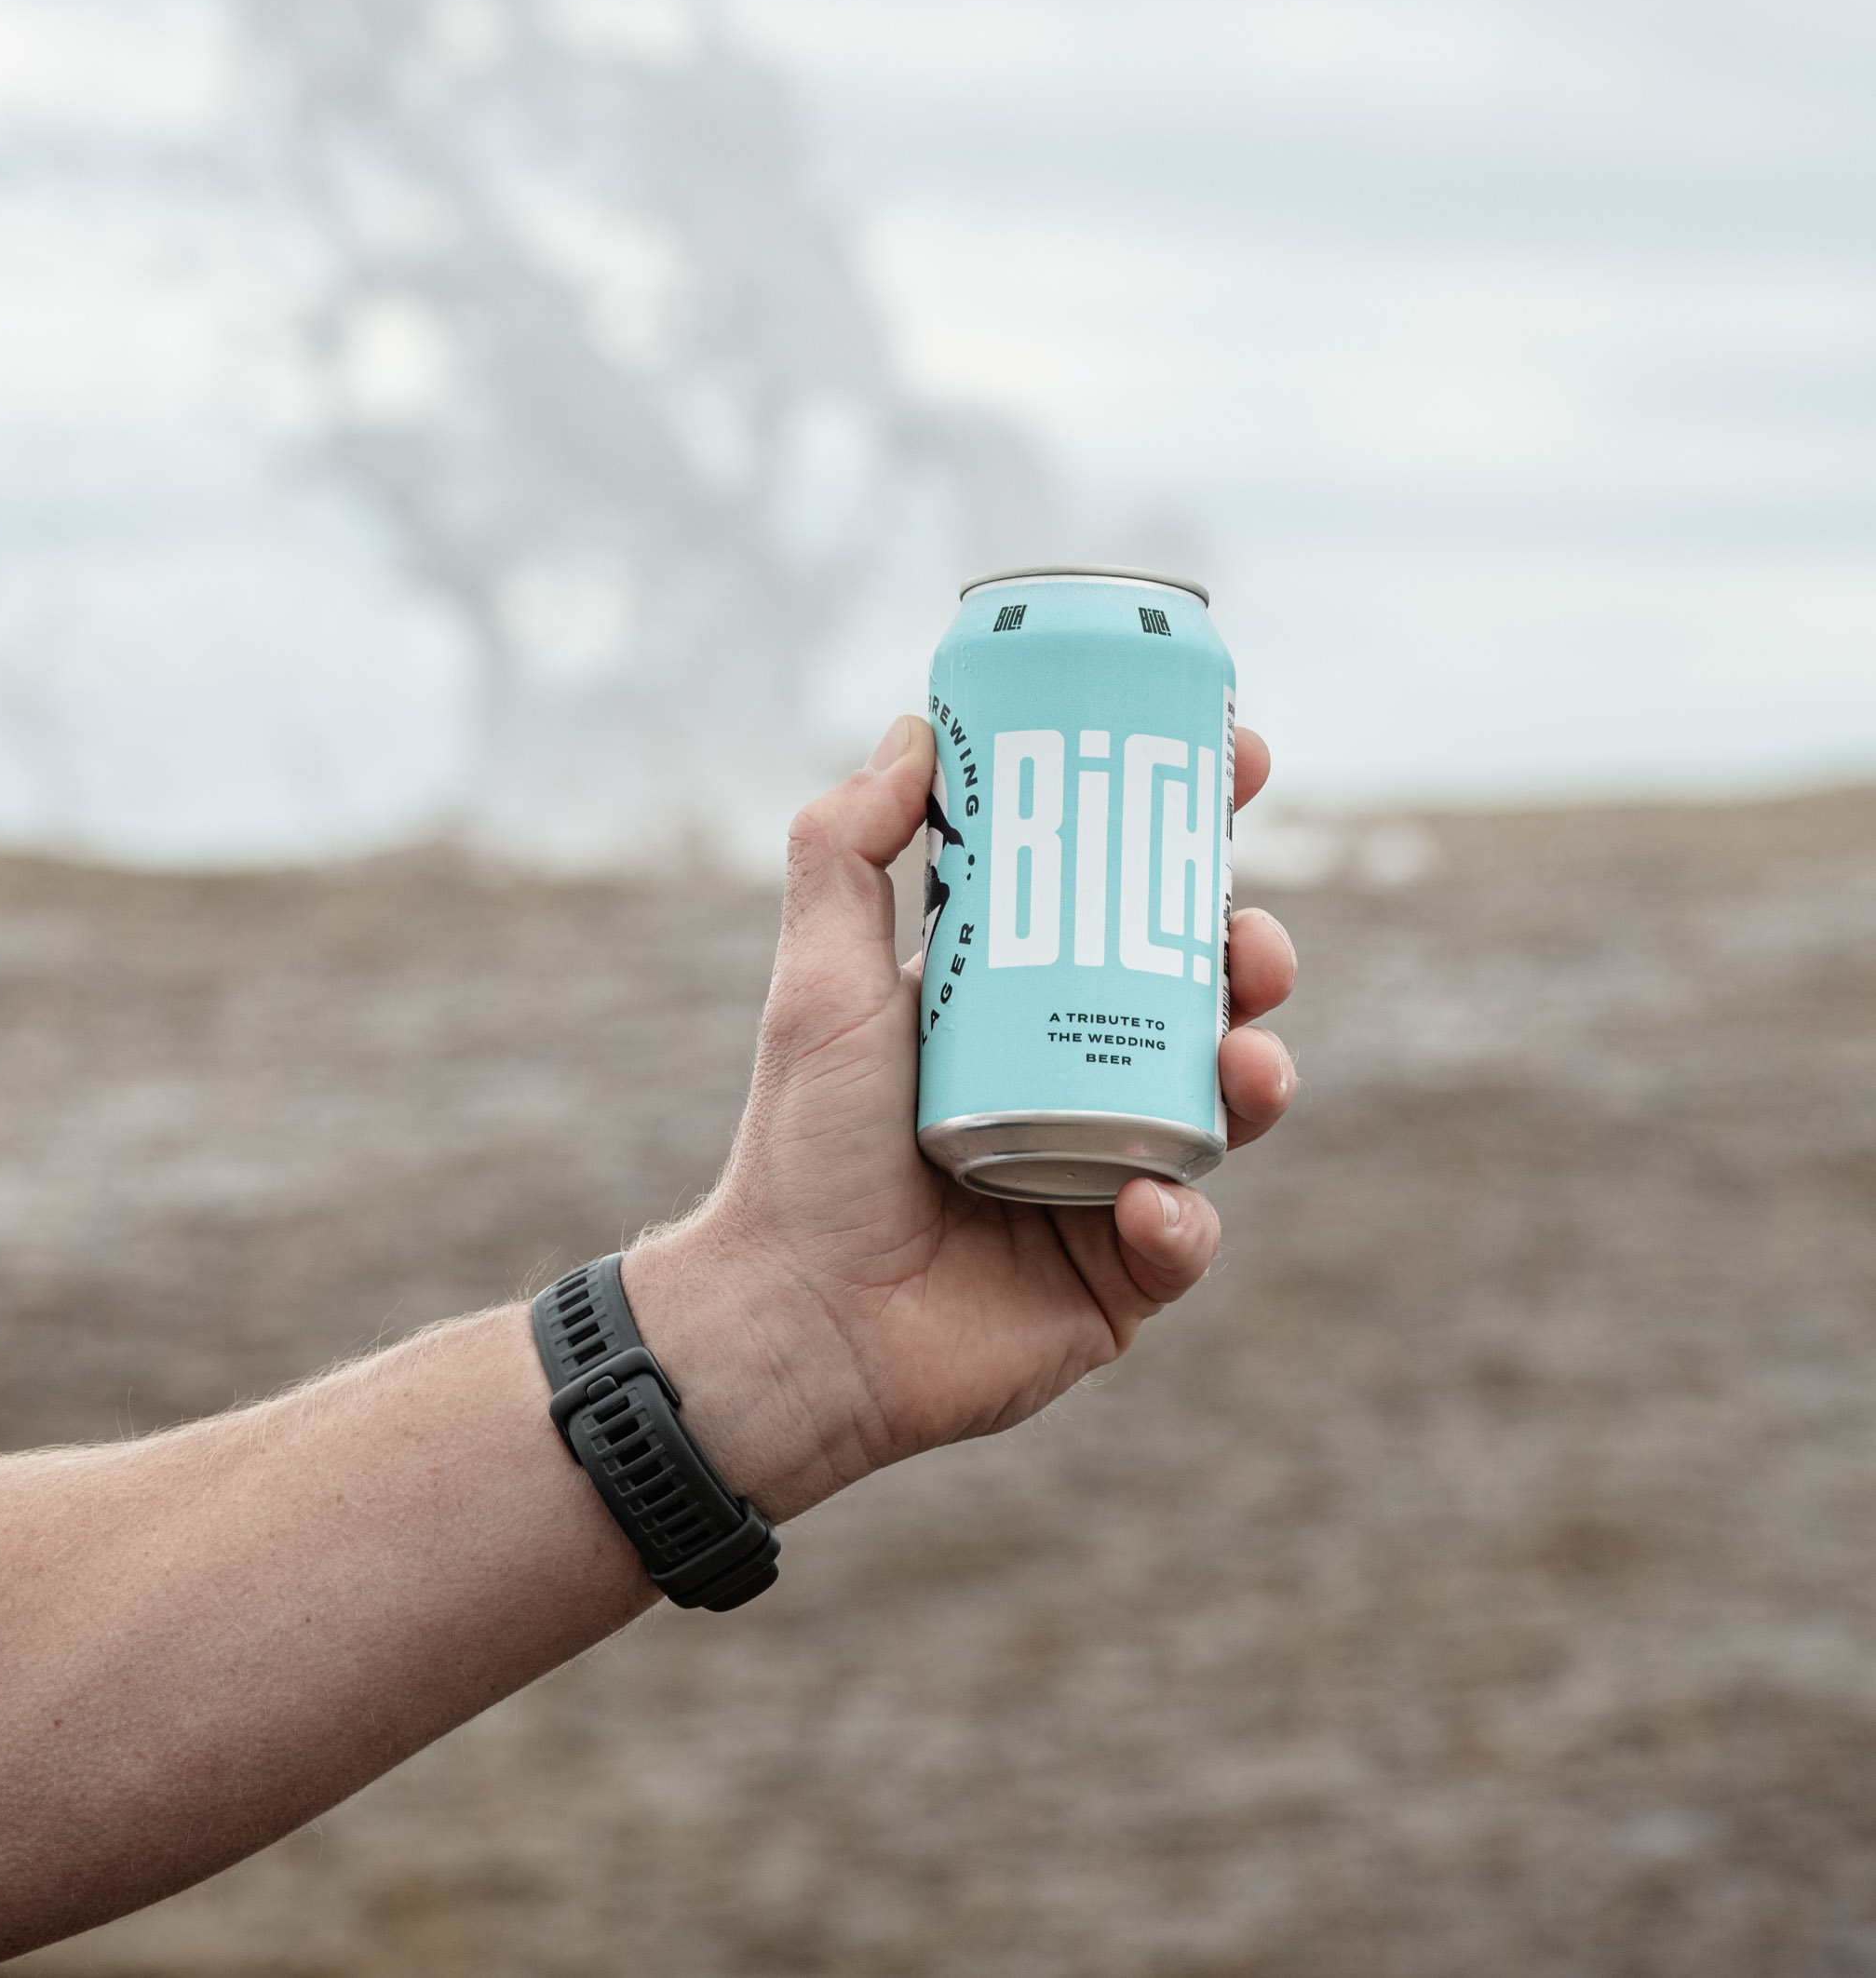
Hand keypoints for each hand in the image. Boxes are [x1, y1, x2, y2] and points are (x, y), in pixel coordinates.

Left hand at [626, 714, 1295, 1521]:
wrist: (792, 1319)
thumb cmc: (800, 1146)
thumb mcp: (820, 978)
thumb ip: (846, 850)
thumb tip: (915, 731)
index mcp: (1023, 1002)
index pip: (1128, 901)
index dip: (1194, 835)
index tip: (1242, 765)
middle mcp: (1078, 1079)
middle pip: (1202, 997)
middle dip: (1251, 955)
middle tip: (1251, 939)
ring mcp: (1109, 1178)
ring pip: (1223, 1109)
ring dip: (1257, 1072)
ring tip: (1244, 1060)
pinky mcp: (1119, 1277)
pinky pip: (1184, 1237)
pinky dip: (1181, 1216)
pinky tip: (1147, 1201)